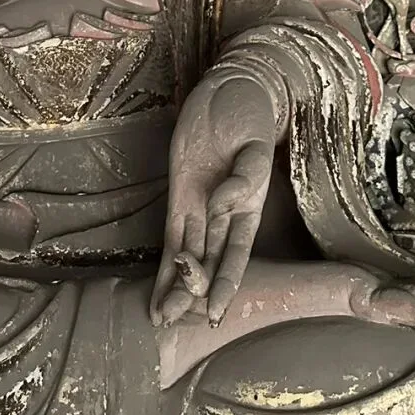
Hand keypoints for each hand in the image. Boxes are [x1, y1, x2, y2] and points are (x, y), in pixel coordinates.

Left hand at [151, 73, 276, 327]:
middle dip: (191, 294)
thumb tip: (223, 204)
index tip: (215, 313)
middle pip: (207, 262)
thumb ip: (245, 177)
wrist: (229, 91)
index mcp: (248, 208)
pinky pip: (172, 231)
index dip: (225, 284)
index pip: (235, 255)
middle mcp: (223, 215)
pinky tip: (159, 281)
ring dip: (175, 285)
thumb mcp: (254, 145)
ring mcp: (199, 206)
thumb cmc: (250, 116)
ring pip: (187, 255)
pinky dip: (166, 258)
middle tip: (172, 324)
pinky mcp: (180, 194)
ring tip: (160, 317)